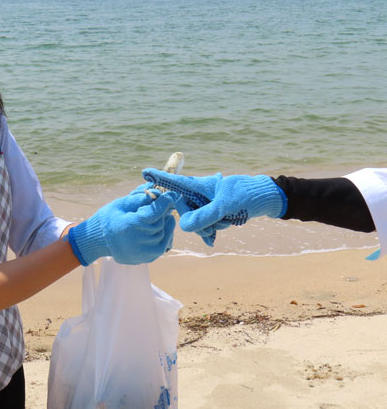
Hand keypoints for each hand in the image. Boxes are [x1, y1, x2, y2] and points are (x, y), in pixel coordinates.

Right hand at [67, 184, 179, 265]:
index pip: (154, 212)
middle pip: (159, 222)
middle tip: (163, 202)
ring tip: (160, 213)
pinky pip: (162, 244)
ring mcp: (143, 252)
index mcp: (129, 225)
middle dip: (162, 211)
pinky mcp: (147, 258)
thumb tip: (156, 190)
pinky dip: (165, 233)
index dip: (165, 202)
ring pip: (162, 233)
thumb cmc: (108, 218)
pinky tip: (164, 224)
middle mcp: (138, 241)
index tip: (172, 194)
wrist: (98, 241)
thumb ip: (138, 198)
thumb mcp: (120, 204)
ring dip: (163, 221)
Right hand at [141, 169, 286, 245]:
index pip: (174, 182)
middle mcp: (199, 194)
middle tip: (213, 224)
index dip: (159, 178)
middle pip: (184, 210)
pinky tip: (217, 234)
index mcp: (199, 185)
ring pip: (195, 221)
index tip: (144, 173)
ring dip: (209, 226)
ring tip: (226, 221)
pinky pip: (204, 225)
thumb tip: (184, 227)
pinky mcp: (213, 213)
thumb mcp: (224, 206)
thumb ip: (203, 216)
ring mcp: (206, 204)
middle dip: (197, 221)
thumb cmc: (245, 195)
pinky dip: (211, 230)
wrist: (265, 200)